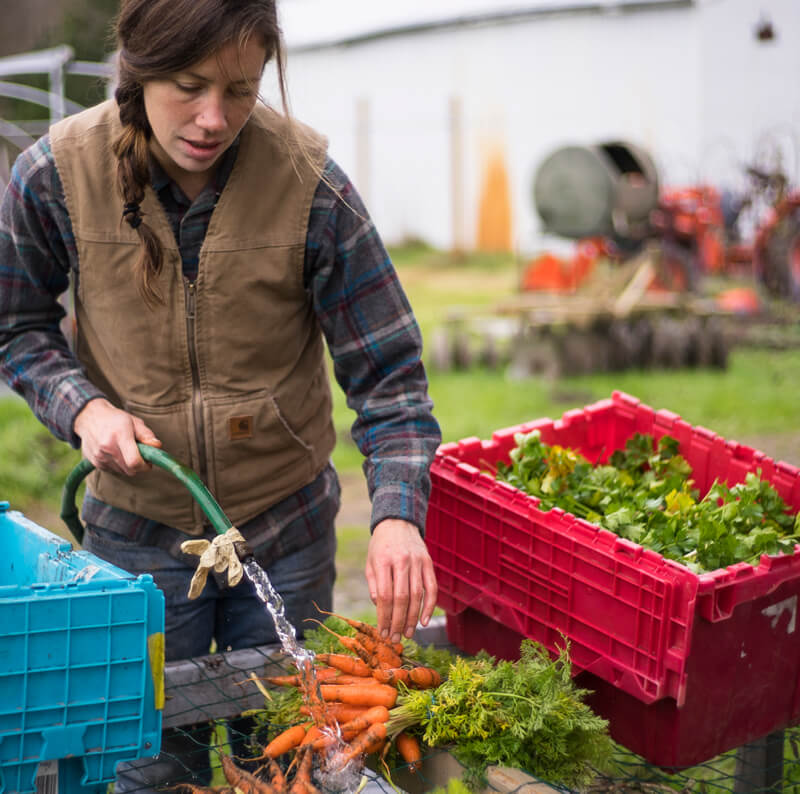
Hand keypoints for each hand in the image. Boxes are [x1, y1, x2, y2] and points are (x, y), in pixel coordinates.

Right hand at [73, 397, 161, 475]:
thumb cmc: (115, 419)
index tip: (149, 461)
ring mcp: (99, 456)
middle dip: (139, 465)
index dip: (145, 465)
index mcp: (120, 435)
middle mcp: (107, 447)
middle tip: (140, 454)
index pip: (134, 461)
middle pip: (130, 470)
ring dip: (128, 465)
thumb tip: (157, 446)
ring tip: (126, 450)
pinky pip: (113, 470)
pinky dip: (118, 465)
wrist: (89, 417)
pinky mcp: (95, 462)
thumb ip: (147, 435)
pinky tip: (116, 452)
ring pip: (122, 471)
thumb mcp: (134, 421)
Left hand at [365, 518, 437, 643]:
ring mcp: (418, 562)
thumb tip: (380, 607)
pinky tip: (423, 621)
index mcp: (383, 561)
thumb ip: (374, 585)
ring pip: (417, 595)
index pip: (385, 595)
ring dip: (412, 618)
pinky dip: (429, 606)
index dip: (384, 617)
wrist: (398, 522)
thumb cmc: (381, 546)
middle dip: (398, 622)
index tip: (382, 632)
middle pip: (402, 598)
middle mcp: (402, 561)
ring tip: (407, 634)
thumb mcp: (370, 562)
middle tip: (395, 638)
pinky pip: (432, 588)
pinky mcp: (429, 563)